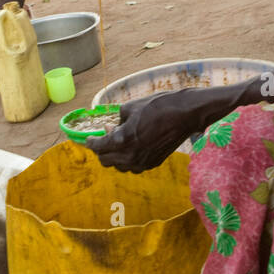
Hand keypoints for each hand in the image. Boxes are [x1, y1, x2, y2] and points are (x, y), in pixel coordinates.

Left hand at [87, 89, 208, 172]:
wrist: (184, 114)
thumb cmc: (157, 106)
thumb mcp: (129, 108)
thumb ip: (115, 122)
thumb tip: (109, 129)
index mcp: (122, 140)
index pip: (98, 147)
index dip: (91, 142)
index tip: (89, 139)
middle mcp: (131, 156)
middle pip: (105, 161)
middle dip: (101, 150)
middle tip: (103, 138)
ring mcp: (142, 163)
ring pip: (119, 166)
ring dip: (114, 156)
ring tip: (118, 142)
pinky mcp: (153, 164)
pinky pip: (133, 166)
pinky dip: (128, 159)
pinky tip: (131, 147)